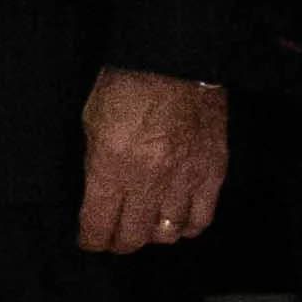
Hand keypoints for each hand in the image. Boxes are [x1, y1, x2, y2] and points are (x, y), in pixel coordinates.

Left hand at [75, 68, 230, 256]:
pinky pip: (201, 219)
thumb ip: (95, 164)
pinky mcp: (212, 172)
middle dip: (118, 242)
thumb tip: (98, 197)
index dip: (91, 239)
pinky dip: (187, 227)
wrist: (175, 58)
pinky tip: (176, 219)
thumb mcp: (92, 122)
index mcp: (112, 165)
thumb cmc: (127, 84)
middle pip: (133, 237)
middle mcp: (149, 179)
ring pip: (167, 234)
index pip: (98, 225)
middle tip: (114, 237)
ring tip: (145, 225)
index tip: (89, 238)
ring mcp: (184, 178)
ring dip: (152, 235)